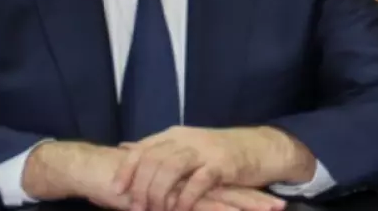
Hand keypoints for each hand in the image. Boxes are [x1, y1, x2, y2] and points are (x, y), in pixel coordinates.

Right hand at [22, 140, 284, 210]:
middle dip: (253, 200)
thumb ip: (167, 196)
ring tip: (269, 209)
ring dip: (243, 205)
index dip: (245, 194)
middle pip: (227, 191)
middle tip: (279, 206)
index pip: (221, 186)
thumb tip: (178, 202)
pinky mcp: (167, 197)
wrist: (98, 170)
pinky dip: (215, 210)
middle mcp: (186, 180)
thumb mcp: (149, 193)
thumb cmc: (121, 182)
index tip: (270, 201)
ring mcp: (178, 188)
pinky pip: (195, 206)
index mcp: (185, 177)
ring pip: (218, 198)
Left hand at [112, 126, 293, 210]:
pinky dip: (185, 199)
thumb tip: (124, 148)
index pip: (142, 149)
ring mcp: (203, 150)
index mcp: (174, 135)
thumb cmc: (218, 151)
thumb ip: (156, 147)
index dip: (127, 170)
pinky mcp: (221, 164)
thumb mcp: (184, 144)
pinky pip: (197, 182)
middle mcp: (185, 139)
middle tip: (137, 208)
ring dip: (159, 193)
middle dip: (141, 187)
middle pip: (153, 160)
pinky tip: (178, 210)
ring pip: (171, 169)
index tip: (116, 190)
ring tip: (155, 210)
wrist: (259, 146)